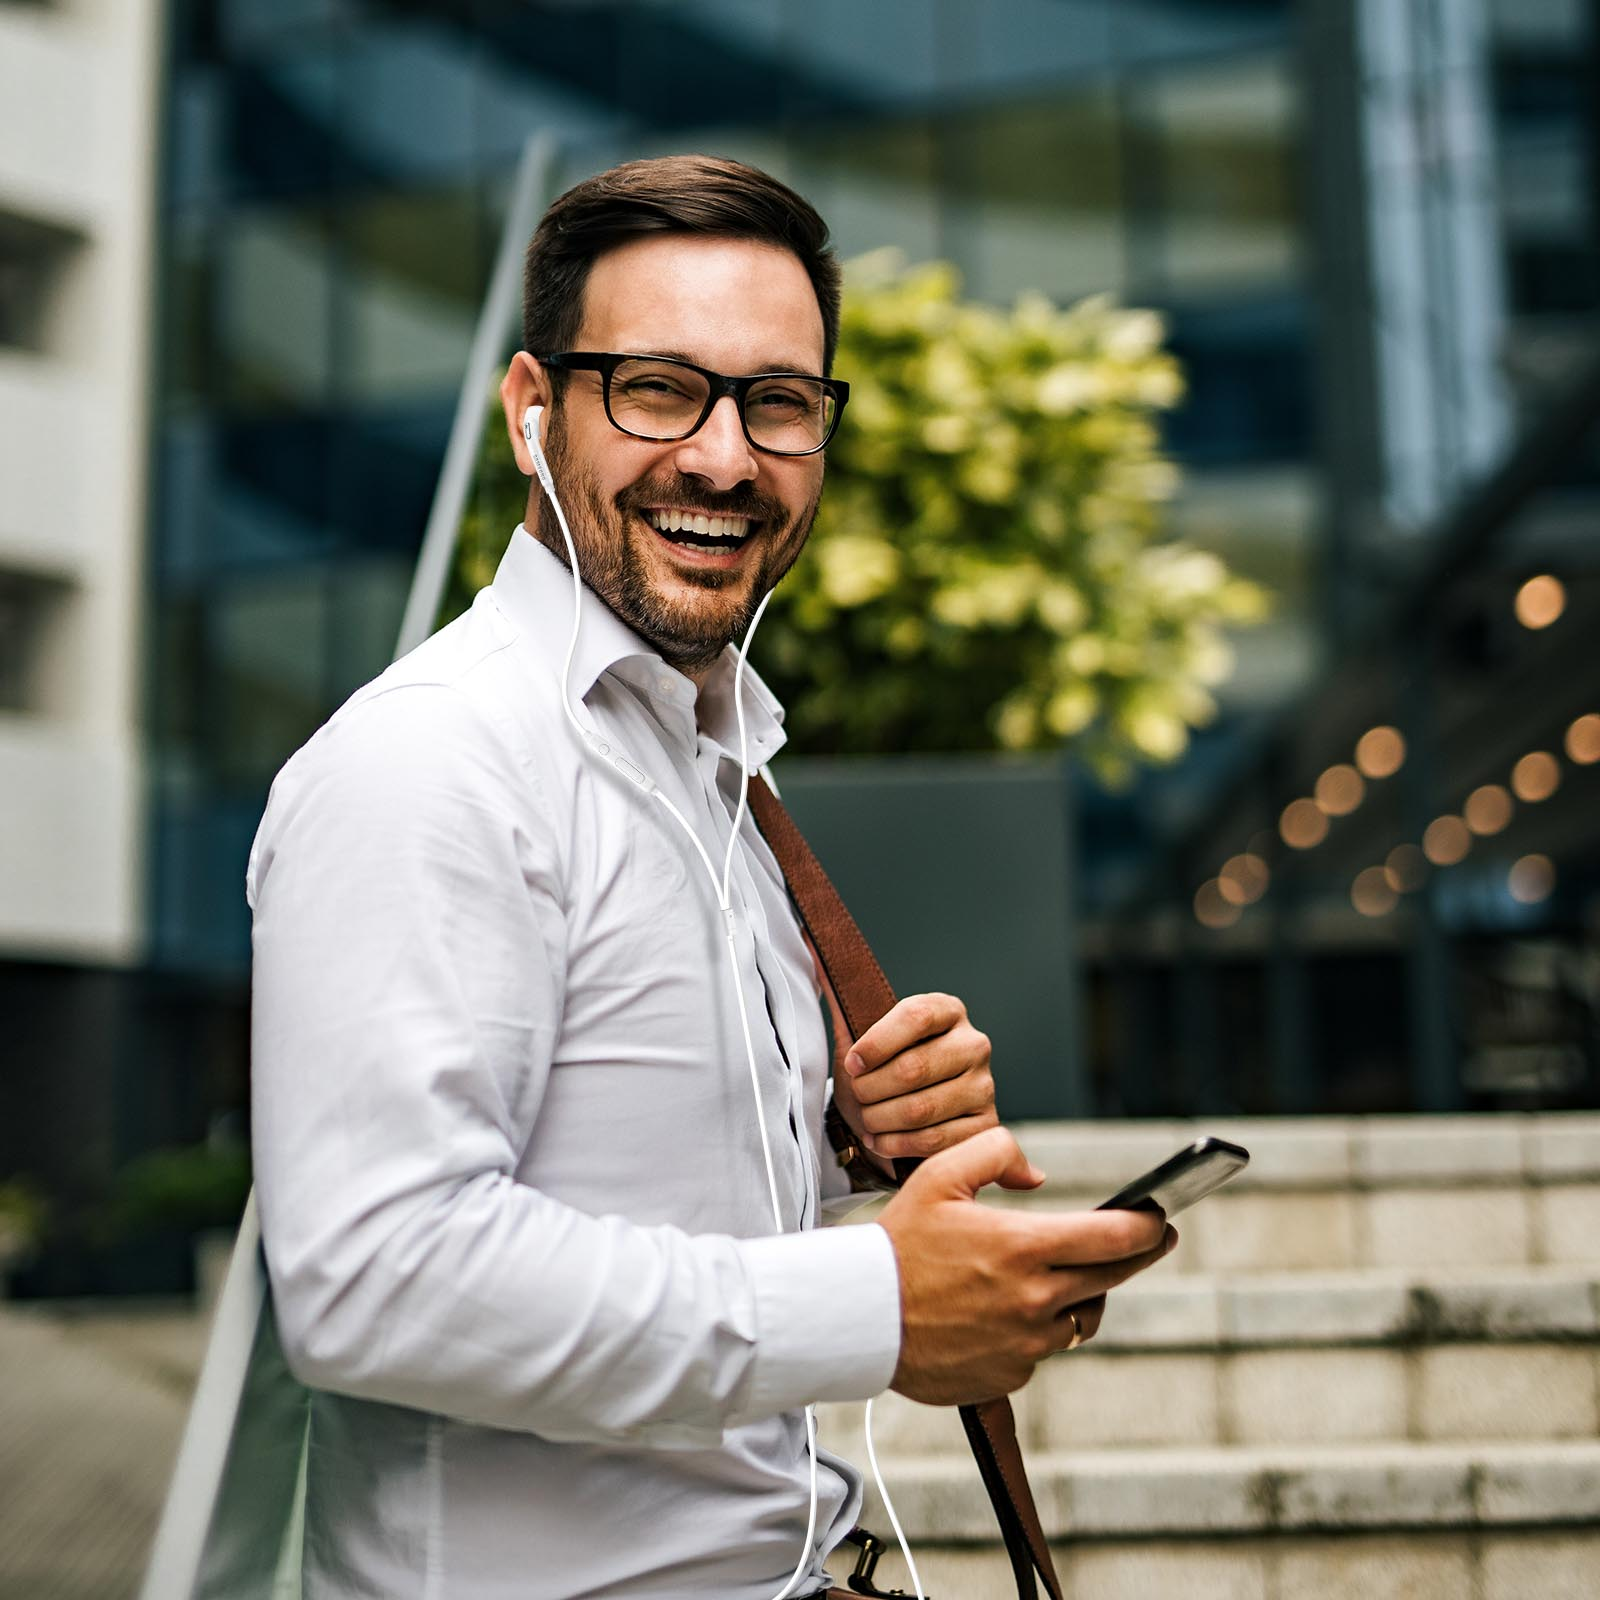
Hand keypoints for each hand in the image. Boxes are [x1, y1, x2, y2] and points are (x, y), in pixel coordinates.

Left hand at [832, 992, 997, 1162]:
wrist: (899, 1118)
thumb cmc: (880, 1070)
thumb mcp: (860, 1034)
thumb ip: (841, 993)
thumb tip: (811, 941)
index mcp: (947, 1010)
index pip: (915, 1016)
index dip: (876, 1043)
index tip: (851, 1062)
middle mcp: (974, 1044)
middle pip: (914, 1068)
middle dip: (871, 1088)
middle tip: (858, 1095)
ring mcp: (983, 1087)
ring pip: (920, 1109)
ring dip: (880, 1119)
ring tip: (868, 1117)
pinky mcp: (983, 1127)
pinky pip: (934, 1141)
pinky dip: (896, 1144)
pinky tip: (882, 1138)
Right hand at [877, 1127, 1175, 1405]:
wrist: (859, 1317)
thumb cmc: (898, 1243)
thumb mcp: (940, 1175)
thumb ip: (996, 1152)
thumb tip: (1039, 1174)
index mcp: (1022, 1247)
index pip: (1114, 1238)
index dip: (1148, 1226)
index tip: (1162, 1217)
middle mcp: (1033, 1300)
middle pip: (1112, 1278)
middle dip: (1138, 1254)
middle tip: (1152, 1238)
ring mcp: (1025, 1343)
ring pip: (1081, 1317)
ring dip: (1083, 1293)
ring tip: (1065, 1273)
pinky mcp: (1011, 1374)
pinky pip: (1043, 1347)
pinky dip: (1038, 1327)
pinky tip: (1008, 1309)